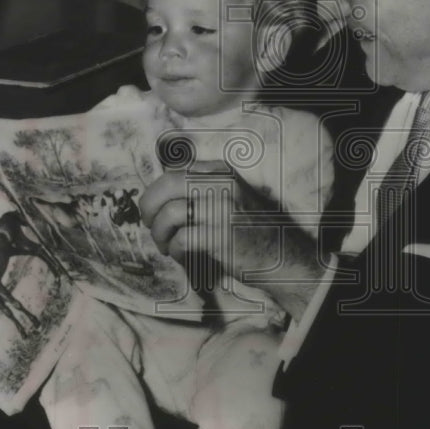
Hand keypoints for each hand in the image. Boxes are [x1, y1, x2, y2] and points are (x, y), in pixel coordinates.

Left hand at [140, 161, 322, 318]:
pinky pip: (182, 240)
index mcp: (221, 172)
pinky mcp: (221, 236)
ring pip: (169, 215)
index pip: (174, 173)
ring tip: (166, 246)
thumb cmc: (248, 228)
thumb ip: (200, 187)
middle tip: (149, 225)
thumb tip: (160, 188)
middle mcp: (222, 185)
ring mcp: (222, 209)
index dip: (155, 192)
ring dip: (160, 234)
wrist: (281, 255)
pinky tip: (182, 256)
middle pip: (166, 187)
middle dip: (149, 208)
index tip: (153, 209)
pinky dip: (175, 251)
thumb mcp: (228, 196)